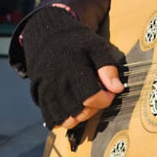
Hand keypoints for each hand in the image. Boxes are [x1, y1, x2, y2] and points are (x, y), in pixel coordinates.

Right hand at [22, 7, 125, 128]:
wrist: (47, 36)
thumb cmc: (76, 42)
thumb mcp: (96, 47)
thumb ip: (107, 68)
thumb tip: (117, 89)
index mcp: (73, 68)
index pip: (91, 97)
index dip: (105, 99)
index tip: (109, 93)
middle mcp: (57, 81)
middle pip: (79, 111)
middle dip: (94, 109)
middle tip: (98, 97)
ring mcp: (46, 91)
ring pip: (65, 119)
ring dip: (80, 117)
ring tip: (85, 103)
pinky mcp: (39, 96)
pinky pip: (51, 118)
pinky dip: (63, 120)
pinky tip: (71, 110)